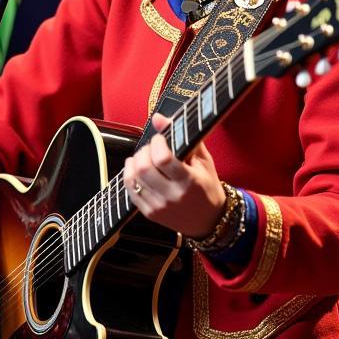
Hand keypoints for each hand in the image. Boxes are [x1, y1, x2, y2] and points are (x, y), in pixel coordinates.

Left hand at [123, 113, 226, 236]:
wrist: (208, 221)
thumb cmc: (207, 186)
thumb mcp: (203, 160)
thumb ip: (181, 136)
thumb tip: (157, 117)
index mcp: (188, 182)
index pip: (163, 158)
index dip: (156, 143)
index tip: (160, 138)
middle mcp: (171, 196)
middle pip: (144, 168)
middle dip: (144, 150)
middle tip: (151, 147)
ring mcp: (158, 207)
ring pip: (133, 178)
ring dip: (135, 161)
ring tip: (144, 156)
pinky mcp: (149, 214)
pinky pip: (130, 191)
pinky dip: (129, 175)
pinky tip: (137, 169)